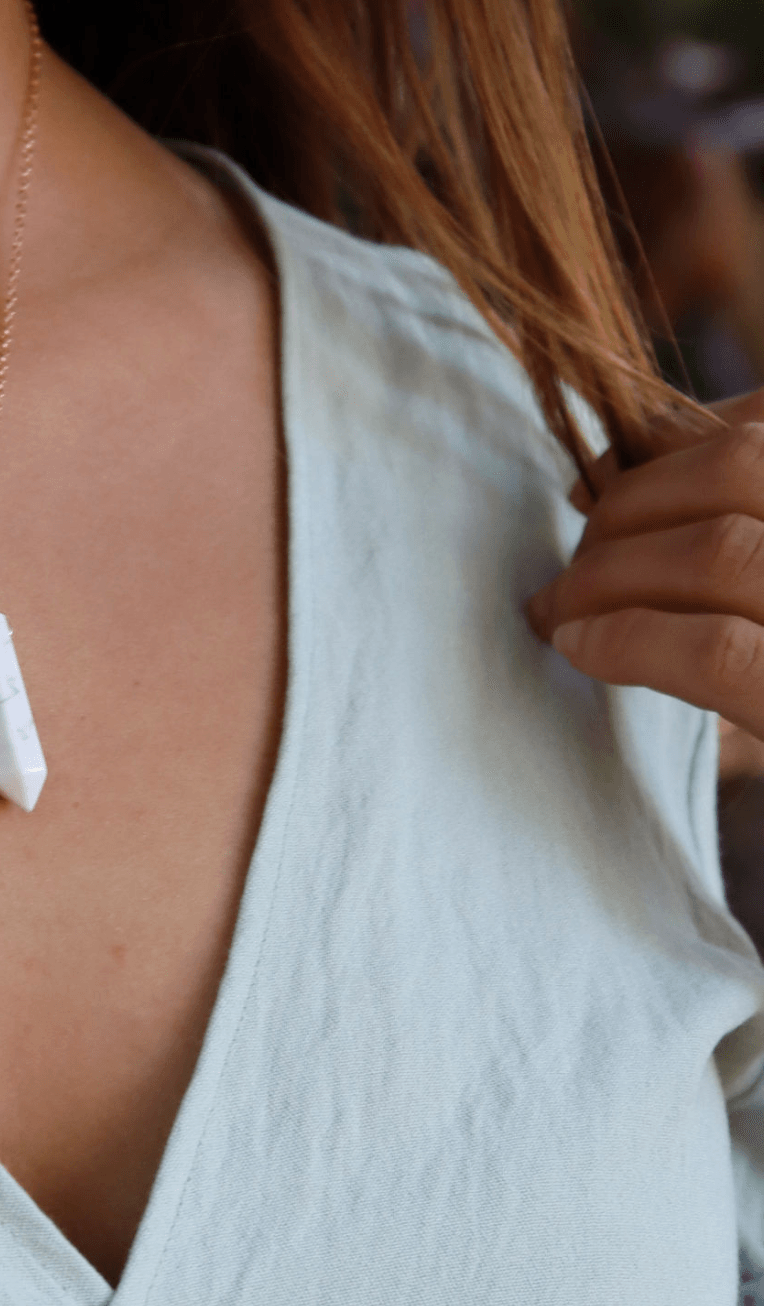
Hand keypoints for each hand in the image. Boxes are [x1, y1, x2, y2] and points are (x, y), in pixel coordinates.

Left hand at [526, 393, 763, 747]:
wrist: (743, 864)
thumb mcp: (747, 587)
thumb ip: (729, 512)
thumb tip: (626, 449)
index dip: (670, 441)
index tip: (600, 487)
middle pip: (742, 465)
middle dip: (625, 506)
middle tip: (571, 566)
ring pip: (721, 549)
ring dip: (607, 571)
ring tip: (560, 611)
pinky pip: (720, 653)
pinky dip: (630, 639)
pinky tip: (580, 648)